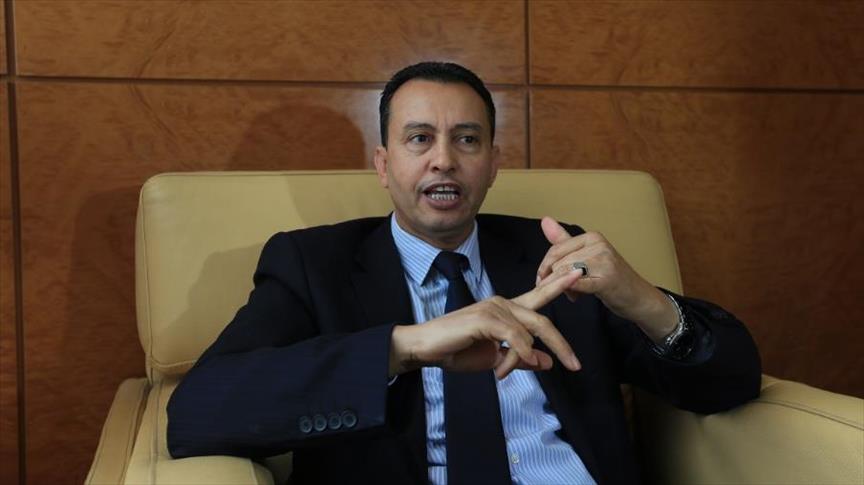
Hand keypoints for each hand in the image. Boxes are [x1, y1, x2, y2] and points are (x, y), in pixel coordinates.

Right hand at [389, 269, 582, 378]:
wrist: (425, 348)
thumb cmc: (457, 350)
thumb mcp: (495, 359)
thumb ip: (521, 357)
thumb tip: (547, 361)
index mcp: (506, 310)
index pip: (539, 296)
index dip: (559, 286)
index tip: (579, 276)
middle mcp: (502, 303)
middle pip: (542, 318)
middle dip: (560, 343)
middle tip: (575, 364)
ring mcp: (493, 308)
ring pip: (529, 330)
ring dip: (522, 358)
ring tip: (506, 373)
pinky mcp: (484, 318)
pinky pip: (513, 336)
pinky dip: (515, 354)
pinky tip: (503, 368)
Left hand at [535, 217, 677, 342]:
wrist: (638, 297)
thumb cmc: (610, 277)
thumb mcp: (586, 256)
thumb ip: (564, 241)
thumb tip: (545, 220)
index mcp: (592, 237)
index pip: (555, 250)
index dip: (546, 268)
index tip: (545, 280)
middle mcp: (598, 245)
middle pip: (558, 263)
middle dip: (554, 280)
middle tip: (565, 290)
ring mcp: (604, 260)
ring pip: (565, 273)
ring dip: (563, 288)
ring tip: (574, 295)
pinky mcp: (607, 279)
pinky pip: (577, 283)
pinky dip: (572, 291)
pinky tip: (575, 296)